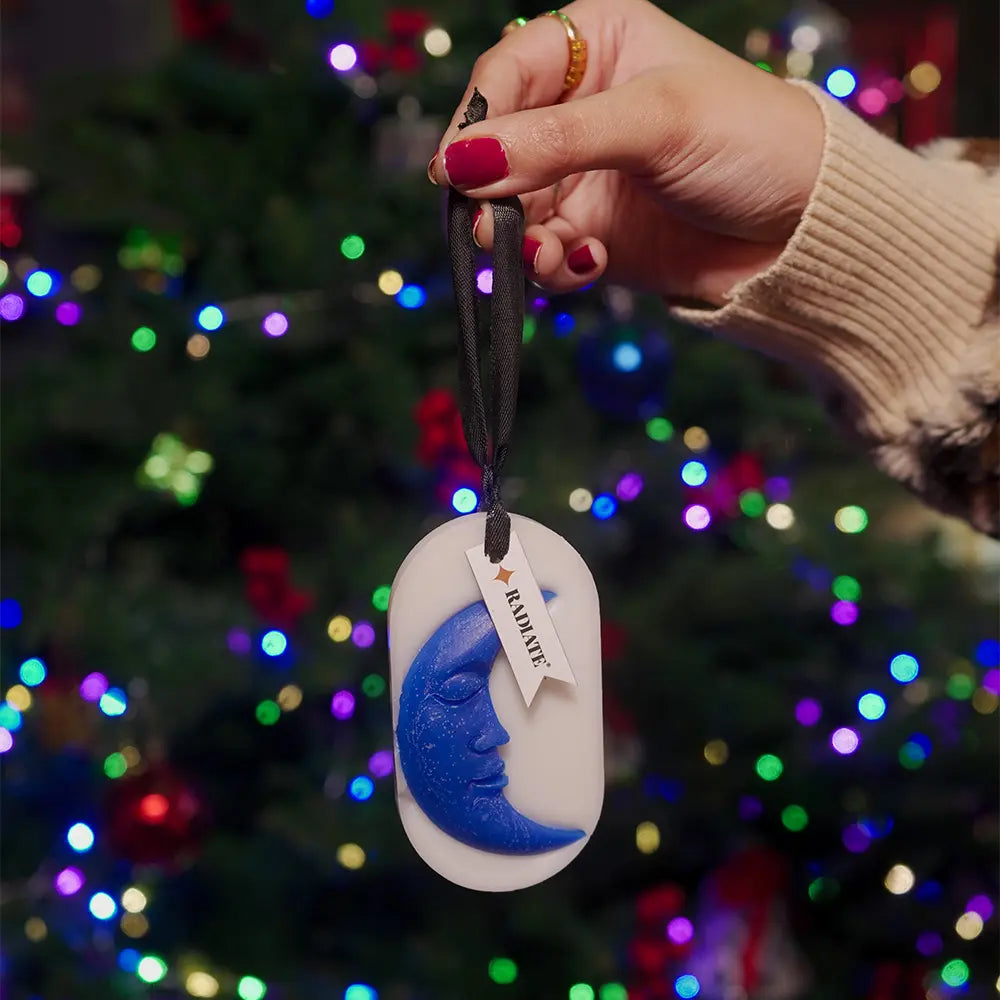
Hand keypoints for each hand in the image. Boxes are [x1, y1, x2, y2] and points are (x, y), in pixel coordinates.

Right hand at [429, 0, 823, 306]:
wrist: (806, 228)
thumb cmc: (750, 141)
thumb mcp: (653, 122)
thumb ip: (555, 141)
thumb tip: (460, 162)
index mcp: (597, 46)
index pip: (507, 75)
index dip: (477, 123)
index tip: (457, 171)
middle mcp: (582, 110)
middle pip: (498, 149)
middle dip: (492, 194)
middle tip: (490, 230)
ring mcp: (586, 176)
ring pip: (515, 210)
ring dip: (520, 239)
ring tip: (547, 255)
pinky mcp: (595, 234)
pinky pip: (546, 253)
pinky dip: (553, 266)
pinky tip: (585, 264)